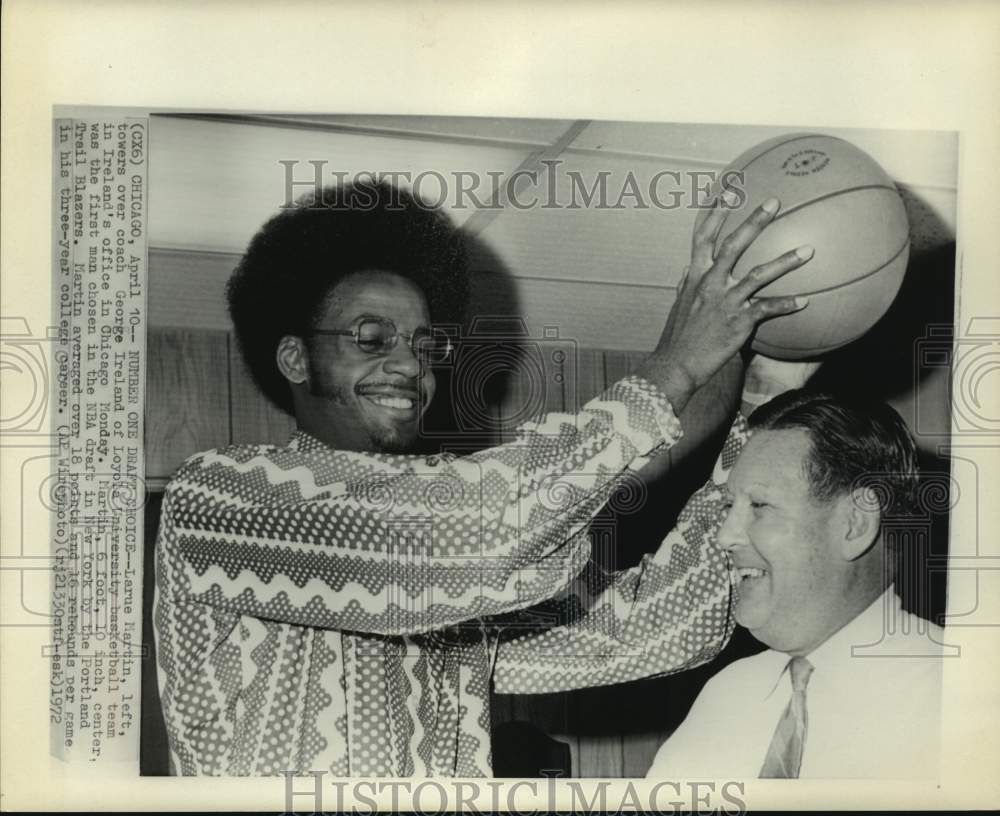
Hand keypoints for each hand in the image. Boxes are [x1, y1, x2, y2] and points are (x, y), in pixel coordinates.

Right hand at [644, 193, 813, 411]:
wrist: (677, 364)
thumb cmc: (678, 337)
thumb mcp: (679, 306)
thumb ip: (685, 286)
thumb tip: (686, 271)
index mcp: (695, 275)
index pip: (702, 236)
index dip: (714, 212)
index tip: (727, 191)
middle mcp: (710, 282)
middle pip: (734, 243)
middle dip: (755, 220)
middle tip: (775, 202)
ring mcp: (725, 300)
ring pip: (759, 274)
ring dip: (786, 261)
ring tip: (809, 251)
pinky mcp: (739, 321)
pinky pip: (768, 308)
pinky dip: (787, 304)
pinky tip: (805, 301)